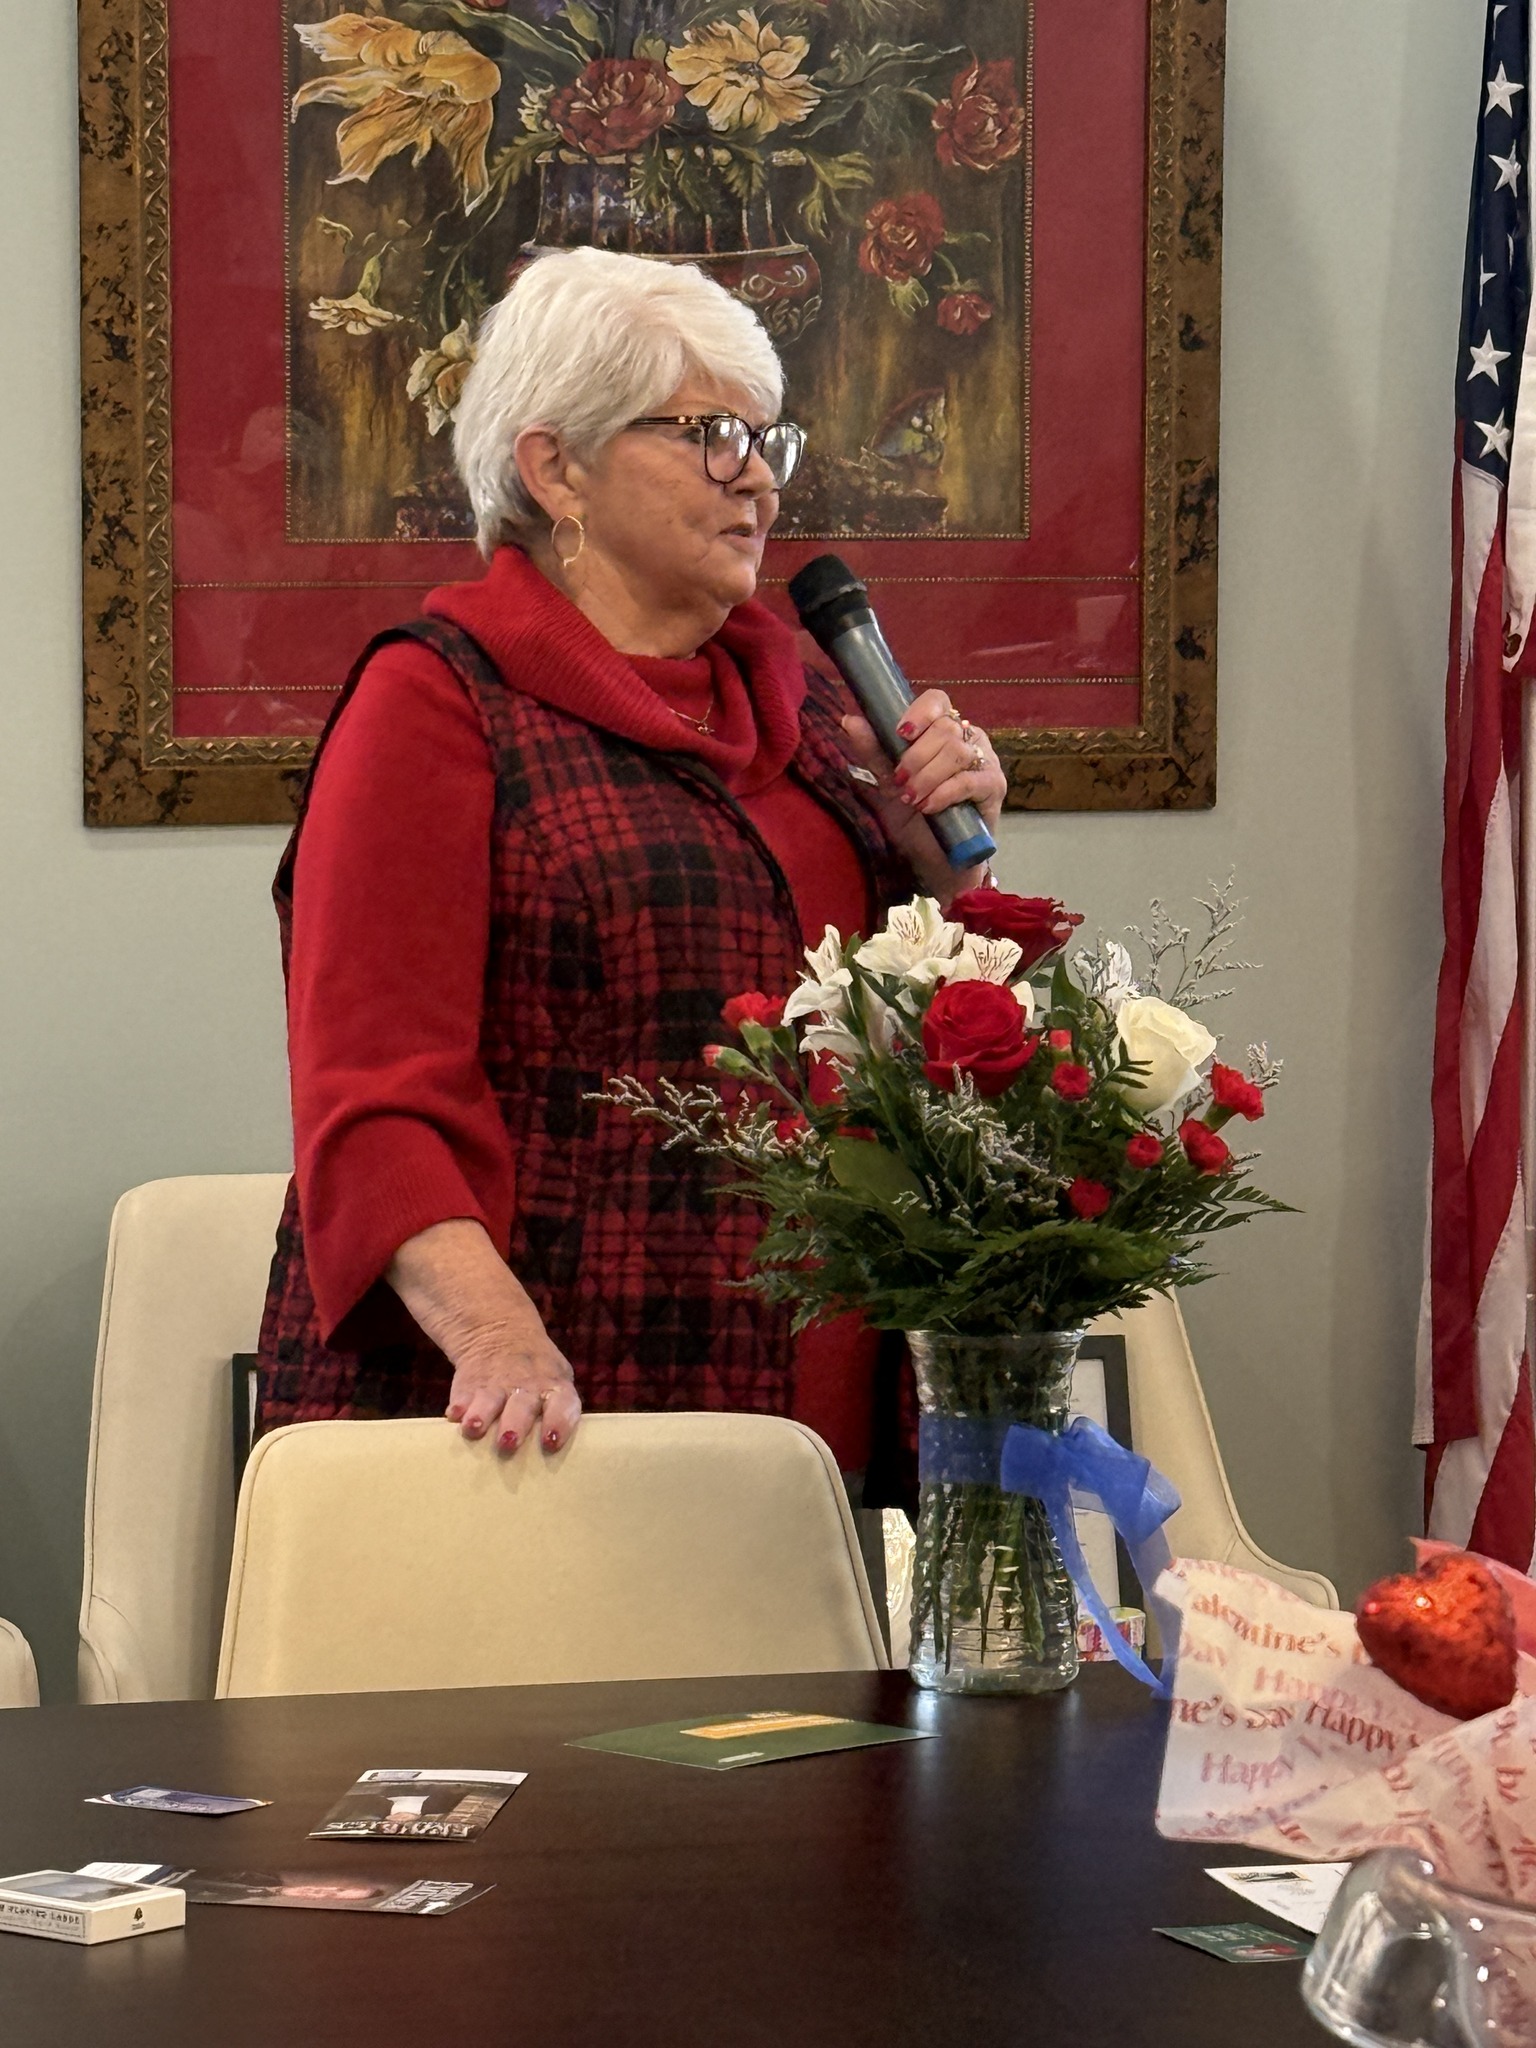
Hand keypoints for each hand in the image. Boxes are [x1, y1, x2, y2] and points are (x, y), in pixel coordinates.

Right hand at [444, 1308, 582, 1456]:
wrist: (501, 1333)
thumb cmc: (538, 1376)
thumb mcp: (556, 1381)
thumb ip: (556, 1412)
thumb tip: (549, 1451)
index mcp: (554, 1387)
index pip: (562, 1405)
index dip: (558, 1423)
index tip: (550, 1442)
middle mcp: (527, 1387)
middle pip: (522, 1407)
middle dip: (515, 1425)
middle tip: (508, 1442)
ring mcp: (496, 1385)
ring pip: (489, 1401)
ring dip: (482, 1415)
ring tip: (474, 1428)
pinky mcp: (470, 1385)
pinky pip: (463, 1396)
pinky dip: (459, 1406)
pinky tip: (454, 1415)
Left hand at [841, 690, 1006, 900]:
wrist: (937, 861)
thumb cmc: (914, 820)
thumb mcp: (887, 785)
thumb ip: (873, 751)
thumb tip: (848, 719)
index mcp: (943, 731)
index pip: (937, 701)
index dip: (919, 713)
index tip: (900, 734)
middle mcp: (968, 739)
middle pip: (945, 727)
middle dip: (916, 757)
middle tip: (901, 783)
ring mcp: (986, 761)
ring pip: (957, 751)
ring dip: (927, 776)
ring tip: (913, 799)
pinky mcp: (995, 787)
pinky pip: (970, 780)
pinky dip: (944, 793)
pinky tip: (930, 807)